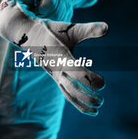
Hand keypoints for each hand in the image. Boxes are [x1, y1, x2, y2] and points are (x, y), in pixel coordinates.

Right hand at [0, 0, 107, 115]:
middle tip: (102, 101)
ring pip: (68, 94)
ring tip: (96, 111)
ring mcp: (55, 76)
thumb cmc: (51, 31)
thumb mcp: (70, 29)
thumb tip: (108, 27)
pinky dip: (76, 102)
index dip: (90, 80)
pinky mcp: (56, 78)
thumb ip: (89, 29)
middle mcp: (57, 70)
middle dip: (87, 97)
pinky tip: (87, 108)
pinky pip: (66, 93)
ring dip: (82, 104)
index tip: (103, 83)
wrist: (29, 36)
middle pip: (72, 89)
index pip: (76, 73)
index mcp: (61, 58)